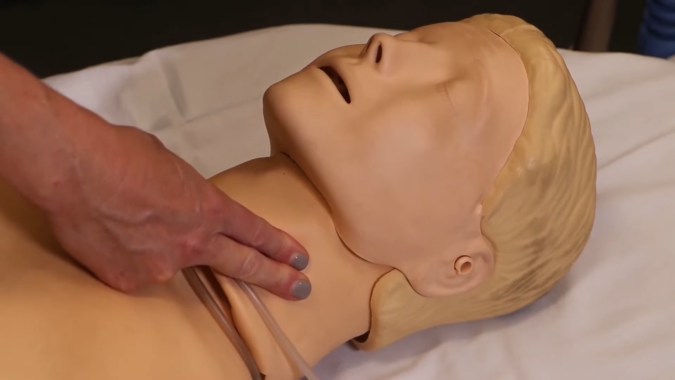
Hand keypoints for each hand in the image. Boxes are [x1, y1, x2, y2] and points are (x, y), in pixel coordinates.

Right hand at [46, 124, 310, 299]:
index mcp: (209, 208)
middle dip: (276, 277)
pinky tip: (115, 236)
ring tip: (135, 222)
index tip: (299, 258)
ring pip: (174, 264)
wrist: (75, 169)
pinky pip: (139, 272)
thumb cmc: (121, 155)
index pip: (255, 232)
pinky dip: (132, 257)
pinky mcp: (131, 281)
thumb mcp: (173, 169)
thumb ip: (189, 197)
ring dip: (162, 248)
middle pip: (245, 264)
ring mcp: (163, 266)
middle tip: (300, 288)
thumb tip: (184, 210)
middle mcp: (193, 242)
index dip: (280, 246)